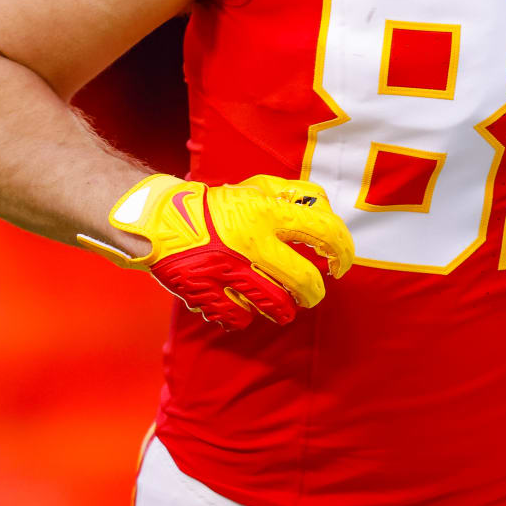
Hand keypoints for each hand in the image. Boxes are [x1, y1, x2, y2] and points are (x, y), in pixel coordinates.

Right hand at [101, 173, 353, 328]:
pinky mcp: (206, 293)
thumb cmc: (218, 205)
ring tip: (285, 308)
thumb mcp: (258, 188)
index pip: (324, 231)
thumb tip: (328, 212)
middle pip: (304, 281)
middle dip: (314, 293)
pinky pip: (239, 317)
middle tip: (312, 293)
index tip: (341, 263)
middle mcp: (251, 241)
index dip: (342, 251)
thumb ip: (295, 196)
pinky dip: (246, 317)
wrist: (162, 219)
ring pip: (275, 305)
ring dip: (285, 310)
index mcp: (267, 211)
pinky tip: (245, 309)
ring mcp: (228, 270)